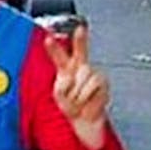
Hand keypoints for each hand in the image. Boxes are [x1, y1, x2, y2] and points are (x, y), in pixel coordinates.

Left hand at [45, 24, 109, 149]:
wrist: (85, 119)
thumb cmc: (71, 105)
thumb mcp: (58, 95)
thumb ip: (61, 86)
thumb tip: (70, 78)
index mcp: (66, 70)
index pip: (60, 56)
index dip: (54, 48)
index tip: (48, 38)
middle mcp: (80, 68)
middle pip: (80, 52)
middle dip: (80, 40)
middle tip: (80, 30)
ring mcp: (92, 74)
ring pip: (83, 76)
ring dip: (78, 92)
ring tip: (78, 99)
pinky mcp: (102, 81)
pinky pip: (91, 85)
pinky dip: (86, 95)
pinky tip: (87, 100)